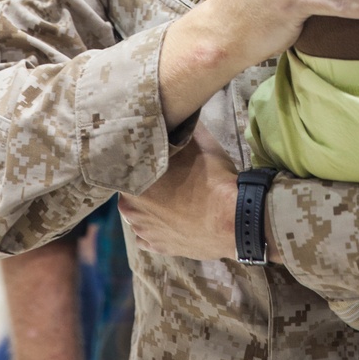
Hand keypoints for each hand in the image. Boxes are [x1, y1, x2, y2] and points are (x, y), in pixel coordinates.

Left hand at [119, 124, 247, 262]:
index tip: (151, 150)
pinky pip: (146, 234)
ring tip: (170, 195)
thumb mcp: (197, 142)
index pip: (125, 163)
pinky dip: (155, 225)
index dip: (139, 155)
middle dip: (143, 180)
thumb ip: (181, 127)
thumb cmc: (212, 178)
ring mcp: (143, 231)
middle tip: (163, 172)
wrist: (233, 220)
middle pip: (131, 187)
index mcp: (133, 181)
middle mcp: (130, 209)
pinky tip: (169, 217)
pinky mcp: (158, 248)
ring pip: (138, 211)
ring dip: (149, 203)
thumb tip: (177, 111)